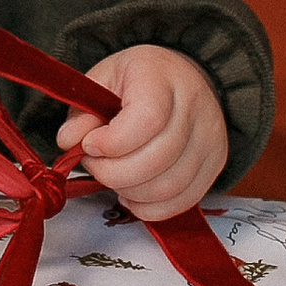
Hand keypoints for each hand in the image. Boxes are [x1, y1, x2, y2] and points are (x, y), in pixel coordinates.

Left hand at [54, 43, 227, 220]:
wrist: (182, 77)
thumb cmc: (138, 80)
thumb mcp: (102, 80)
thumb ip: (82, 111)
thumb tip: (70, 142)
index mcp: (162, 78)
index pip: (147, 120)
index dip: (112, 143)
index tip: (91, 145)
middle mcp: (194, 107)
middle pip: (158, 159)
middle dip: (114, 173)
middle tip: (95, 164)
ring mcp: (210, 138)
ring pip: (169, 186)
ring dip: (130, 191)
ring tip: (112, 177)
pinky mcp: (215, 163)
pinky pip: (183, 201)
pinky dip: (150, 208)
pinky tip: (132, 194)